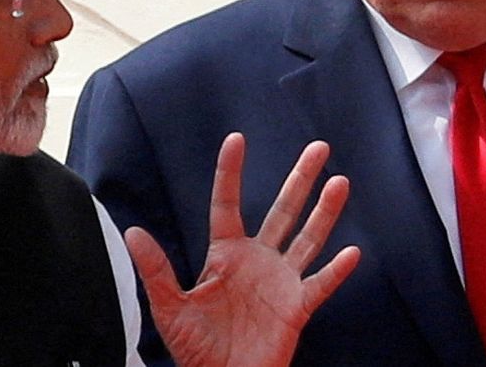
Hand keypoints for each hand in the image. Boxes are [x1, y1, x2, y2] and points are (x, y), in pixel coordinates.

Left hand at [125, 132, 360, 366]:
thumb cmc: (195, 348)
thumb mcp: (170, 307)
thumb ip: (157, 270)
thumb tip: (133, 233)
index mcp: (225, 254)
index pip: (227, 204)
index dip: (230, 172)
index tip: (236, 139)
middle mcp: (257, 260)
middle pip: (283, 210)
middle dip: (300, 179)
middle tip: (319, 147)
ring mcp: (280, 281)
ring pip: (308, 238)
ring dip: (325, 212)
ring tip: (340, 182)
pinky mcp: (296, 307)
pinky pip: (320, 285)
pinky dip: (336, 270)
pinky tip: (352, 252)